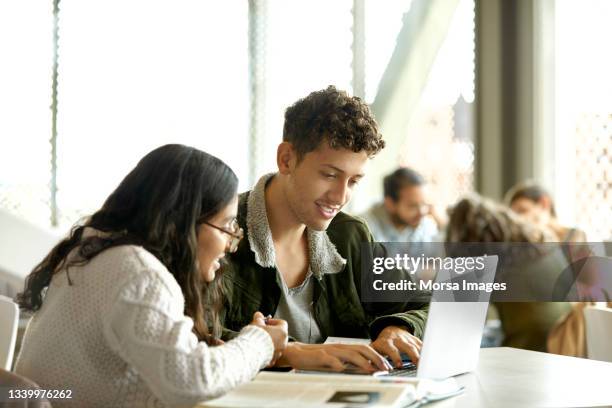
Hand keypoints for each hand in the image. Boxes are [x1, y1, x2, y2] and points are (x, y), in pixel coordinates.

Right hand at [250, 312, 287, 365]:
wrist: (251, 352)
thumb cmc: (255, 337)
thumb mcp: (257, 323)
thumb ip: (259, 318)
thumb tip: (258, 315)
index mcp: (282, 332)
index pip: (282, 323)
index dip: (273, 321)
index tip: (265, 322)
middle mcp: (283, 342)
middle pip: (279, 334)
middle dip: (270, 332)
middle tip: (261, 331)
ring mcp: (279, 352)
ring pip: (276, 345)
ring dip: (269, 342)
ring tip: (258, 341)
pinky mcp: (273, 359)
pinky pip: (271, 354)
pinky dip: (266, 352)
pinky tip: (258, 350)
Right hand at [275, 342, 391, 372]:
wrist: (294, 352)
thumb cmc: (314, 358)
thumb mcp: (334, 360)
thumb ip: (347, 363)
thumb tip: (365, 370)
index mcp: (343, 347)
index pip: (364, 349)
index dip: (377, 356)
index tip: (387, 366)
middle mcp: (339, 347)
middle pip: (361, 349)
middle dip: (376, 358)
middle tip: (385, 368)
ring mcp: (330, 351)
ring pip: (350, 354)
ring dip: (363, 362)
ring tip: (372, 370)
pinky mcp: (320, 356)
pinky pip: (331, 359)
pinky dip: (339, 364)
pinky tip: (344, 370)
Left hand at [371, 326, 421, 367]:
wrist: (390, 330)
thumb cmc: (382, 343)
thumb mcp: (374, 348)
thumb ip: (373, 358)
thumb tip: (370, 369)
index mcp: (387, 342)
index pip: (391, 349)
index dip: (395, 357)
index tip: (399, 365)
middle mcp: (398, 340)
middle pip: (406, 347)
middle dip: (412, 355)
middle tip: (416, 365)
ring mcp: (407, 339)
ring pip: (415, 346)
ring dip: (420, 355)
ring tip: (424, 364)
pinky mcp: (414, 340)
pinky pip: (421, 345)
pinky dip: (426, 352)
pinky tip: (430, 358)